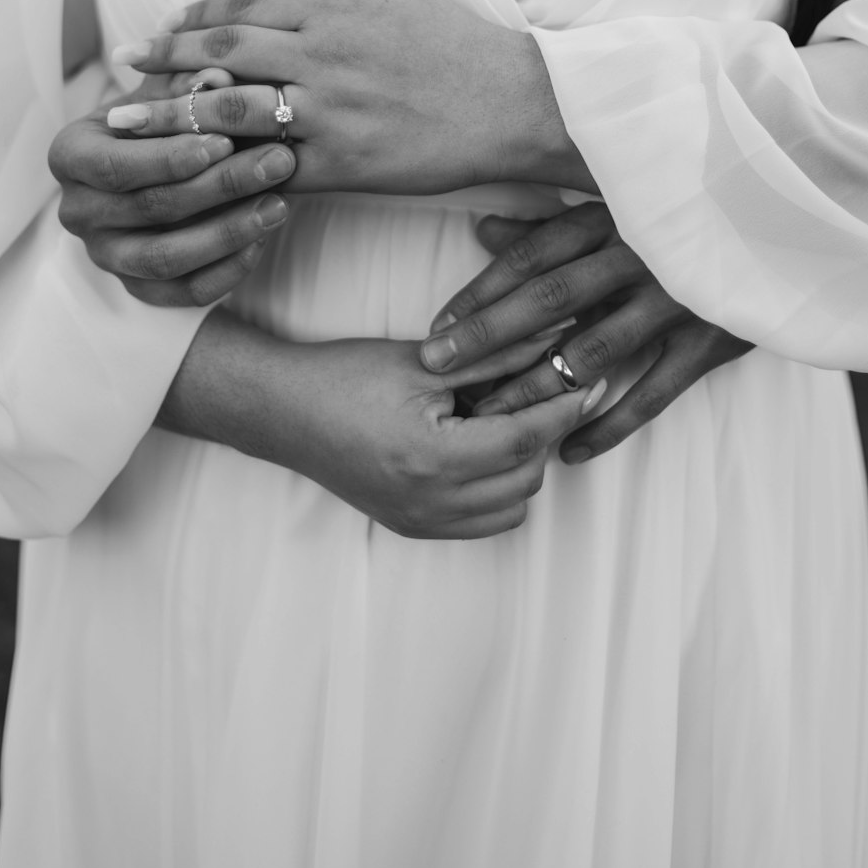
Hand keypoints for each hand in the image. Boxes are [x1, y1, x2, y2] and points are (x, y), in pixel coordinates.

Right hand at [50, 70, 295, 307]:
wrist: (158, 161)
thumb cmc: (163, 116)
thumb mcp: (169, 92)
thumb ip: (189, 83)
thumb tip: (219, 77)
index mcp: (70, 155)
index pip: (115, 165)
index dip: (170, 158)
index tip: (225, 141)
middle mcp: (77, 211)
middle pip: (150, 207)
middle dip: (220, 185)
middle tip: (278, 161)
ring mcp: (105, 255)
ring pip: (166, 258)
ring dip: (229, 232)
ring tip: (280, 203)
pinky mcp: (139, 288)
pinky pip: (186, 292)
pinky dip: (228, 269)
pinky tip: (264, 237)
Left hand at [106, 0, 594, 194]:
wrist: (516, 102)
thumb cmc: (461, 46)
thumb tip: (288, 3)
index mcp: (335, 11)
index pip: (244, 7)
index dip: (193, 18)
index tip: (161, 30)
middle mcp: (324, 57)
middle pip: (222, 53)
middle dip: (163, 63)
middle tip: (121, 74)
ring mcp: (332, 113)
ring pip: (232, 110)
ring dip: (172, 117)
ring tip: (131, 128)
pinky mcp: (345, 164)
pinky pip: (271, 168)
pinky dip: (228, 171)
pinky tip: (196, 176)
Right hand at [268, 335, 599, 538]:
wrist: (283, 411)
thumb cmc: (343, 377)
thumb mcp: (424, 361)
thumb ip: (494, 357)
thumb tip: (552, 341)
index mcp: (432, 458)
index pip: (523, 440)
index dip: (560, 409)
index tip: (584, 383)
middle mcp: (429, 502)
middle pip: (525, 478)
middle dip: (543, 435)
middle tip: (545, 394)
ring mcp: (420, 521)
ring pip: (511, 508)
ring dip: (522, 467)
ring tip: (508, 421)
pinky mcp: (412, 526)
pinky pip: (481, 523)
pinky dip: (497, 492)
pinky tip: (483, 450)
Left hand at [418, 203, 751, 463]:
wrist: (784, 229)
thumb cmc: (684, 216)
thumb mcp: (621, 207)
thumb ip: (552, 222)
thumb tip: (482, 228)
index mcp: (614, 216)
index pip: (533, 255)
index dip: (482, 290)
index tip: (437, 325)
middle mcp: (639, 256)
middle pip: (549, 299)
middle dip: (488, 336)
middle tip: (437, 367)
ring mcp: (675, 301)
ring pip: (592, 351)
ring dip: (536, 386)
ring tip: (488, 417)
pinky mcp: (709, 341)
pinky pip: (652, 394)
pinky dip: (610, 425)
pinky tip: (570, 452)